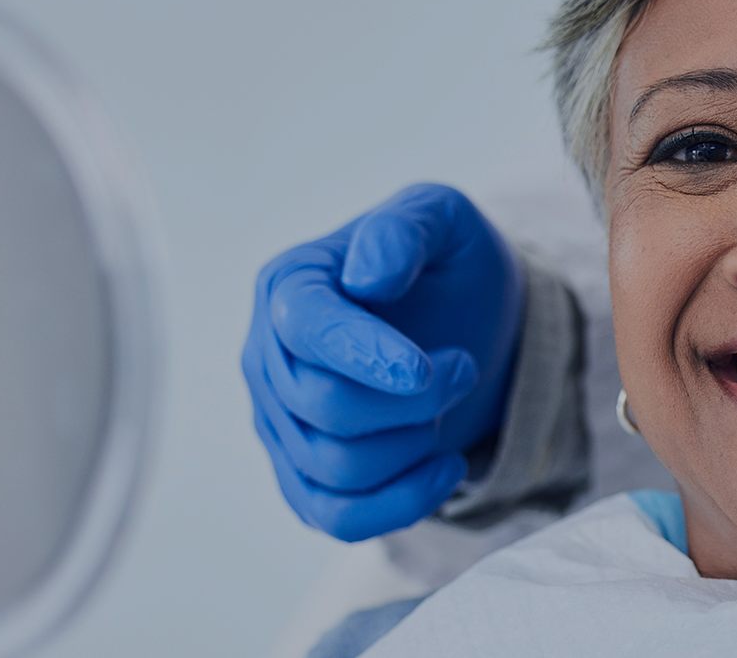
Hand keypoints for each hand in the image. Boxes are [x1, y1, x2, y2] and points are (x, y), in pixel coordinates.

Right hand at [243, 183, 524, 540]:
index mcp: (288, 284)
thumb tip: (366, 277)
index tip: (424, 370)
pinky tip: (448, 467)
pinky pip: (337, 518)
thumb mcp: (442, 218)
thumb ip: (404, 228)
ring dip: (415, 443)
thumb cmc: (448, 266)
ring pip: (335, 467)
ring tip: (453, 403)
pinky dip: (401, 503)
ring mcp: (279, 423)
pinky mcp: (304, 477)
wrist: (470, 325)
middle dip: (412, 399)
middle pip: (322, 405)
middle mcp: (266, 357)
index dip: (362, 354)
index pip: (303, 328)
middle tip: (461, 367)